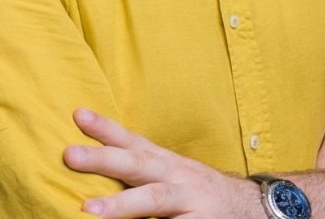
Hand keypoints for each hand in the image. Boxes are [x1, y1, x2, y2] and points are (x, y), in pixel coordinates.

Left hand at [64, 108, 257, 217]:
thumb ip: (141, 168)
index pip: (133, 141)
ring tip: (87, 211)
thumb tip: (95, 161)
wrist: (254, 208)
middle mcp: (176, 177)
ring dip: (120, 205)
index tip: (78, 114)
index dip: (106, 128)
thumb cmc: (198, 192)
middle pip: (137, 164)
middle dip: (103, 159)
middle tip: (69, 155)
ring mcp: (188, 203)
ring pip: (153, 200)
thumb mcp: (172, 173)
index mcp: (166, 163)